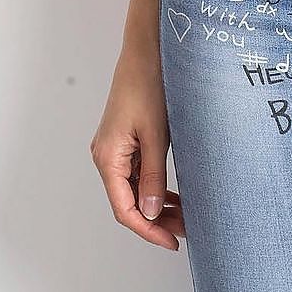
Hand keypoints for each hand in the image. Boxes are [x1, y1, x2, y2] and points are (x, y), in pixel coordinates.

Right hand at [89, 47, 183, 251]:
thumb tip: (152, 212)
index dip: (148, 230)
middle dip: (156, 219)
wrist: (147, 50)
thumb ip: (154, 176)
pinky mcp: (125, 139)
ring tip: (184, 215)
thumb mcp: (156, 135)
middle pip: (128, 201)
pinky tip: (174, 195)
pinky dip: (155, 186)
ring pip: (134, 188)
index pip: (124, 209)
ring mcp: (115, 147)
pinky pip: (138, 172)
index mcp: (108, 157)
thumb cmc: (149, 85)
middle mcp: (106, 155)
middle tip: (185, 230)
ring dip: (157, 204)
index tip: (171, 242)